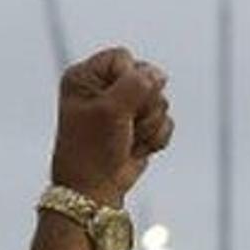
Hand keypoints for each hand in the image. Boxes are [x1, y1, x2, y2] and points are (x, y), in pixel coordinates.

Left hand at [51, 48, 172, 205]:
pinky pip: (165, 120)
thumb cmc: (92, 150)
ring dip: (148, 125)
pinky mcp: (139, 124)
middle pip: (147, 77)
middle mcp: (103, 88)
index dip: (128, 80)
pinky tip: (136, 149)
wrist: (94, 191)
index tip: (113, 105)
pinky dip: (155, 137)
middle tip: (122, 126)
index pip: (123, 58)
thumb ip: (138, 83)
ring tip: (126, 139)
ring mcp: (124, 107)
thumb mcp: (111, 109)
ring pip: (160, 100)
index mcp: (84, 77)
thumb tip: (159, 75)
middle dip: (143, 105)